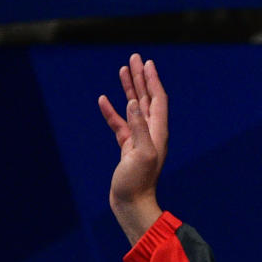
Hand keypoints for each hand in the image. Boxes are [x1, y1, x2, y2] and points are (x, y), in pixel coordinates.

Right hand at [98, 54, 167, 244]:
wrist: (131, 204)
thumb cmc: (138, 183)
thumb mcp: (140, 154)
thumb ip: (138, 128)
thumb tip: (132, 103)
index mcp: (158, 132)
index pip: (157, 99)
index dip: (152, 80)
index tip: (147, 62)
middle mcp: (151, 134)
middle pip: (146, 99)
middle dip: (141, 78)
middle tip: (134, 58)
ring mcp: (138, 140)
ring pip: (133, 108)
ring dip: (129, 89)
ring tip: (123, 69)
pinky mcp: (127, 148)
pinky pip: (120, 124)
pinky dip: (113, 111)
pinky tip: (104, 100)